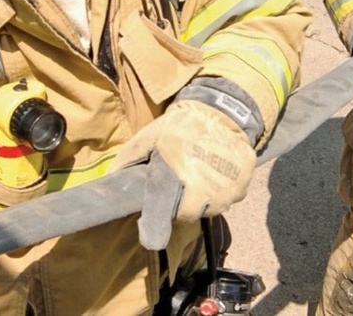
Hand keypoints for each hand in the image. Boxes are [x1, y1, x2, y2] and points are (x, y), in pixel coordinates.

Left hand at [112, 100, 255, 249]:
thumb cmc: (182, 125)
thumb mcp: (151, 134)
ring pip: (210, 209)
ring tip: (199, 177)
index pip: (161, 208)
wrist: (223, 112)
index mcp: (174, 171)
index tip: (150, 239)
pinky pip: (229, 200)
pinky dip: (223, 192)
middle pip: (188, 214)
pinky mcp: (241, 187)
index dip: (154, 226)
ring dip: (204, 200)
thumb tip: (111, 177)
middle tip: (181, 188)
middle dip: (182, 207)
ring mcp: (224, 188)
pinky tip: (217, 174)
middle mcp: (201, 184)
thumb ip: (130, 156)